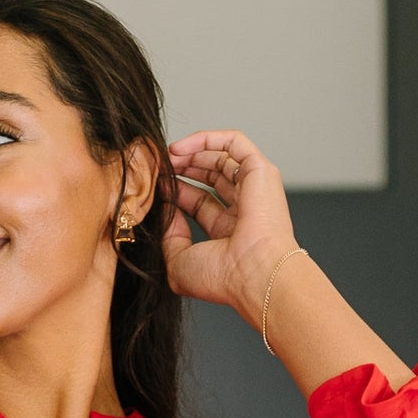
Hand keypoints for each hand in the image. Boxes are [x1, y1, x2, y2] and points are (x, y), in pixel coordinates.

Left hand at [162, 128, 297, 328]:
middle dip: (184, 169)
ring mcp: (254, 189)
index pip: (200, 204)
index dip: (176, 193)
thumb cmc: (221, 277)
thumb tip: (166, 211)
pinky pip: (234, 142)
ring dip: (192, 153)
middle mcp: (243, 211)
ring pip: (221, 157)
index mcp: (228, 234)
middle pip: (210, 178)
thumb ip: (168, 237)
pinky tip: (180, 148)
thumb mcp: (178, 262)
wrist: (253, 272)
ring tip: (168, 156)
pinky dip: (206, 139)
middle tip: (161, 167)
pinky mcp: (261, 170)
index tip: (156, 188)